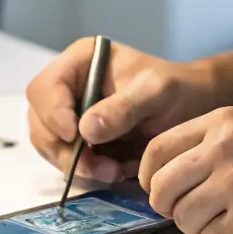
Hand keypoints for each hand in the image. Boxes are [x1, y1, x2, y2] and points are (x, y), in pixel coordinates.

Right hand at [25, 38, 216, 182]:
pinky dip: (86, 171)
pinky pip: (67, 160)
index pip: (45, 88)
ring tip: (113, 171)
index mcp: (81, 62)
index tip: (76, 137)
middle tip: (99, 167)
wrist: (192, 108)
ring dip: (76, 165)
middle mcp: (68, 86)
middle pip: (40, 121)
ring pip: (49, 145)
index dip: (53, 114)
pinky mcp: (79, 140)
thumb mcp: (156, 92)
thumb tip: (84, 130)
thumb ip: (123, 108)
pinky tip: (114, 171)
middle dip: (64, 149)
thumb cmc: (177, 90)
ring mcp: (70, 114)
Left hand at [139, 106, 232, 233]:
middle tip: (195, 213)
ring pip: (182, 219)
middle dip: (171, 207)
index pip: (157, 150)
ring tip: (232, 221)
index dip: (151, 177)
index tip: (161, 191)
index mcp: (223, 122)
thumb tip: (172, 174)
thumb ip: (214, 144)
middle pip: (162, 188)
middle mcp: (224, 149)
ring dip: (201, 227)